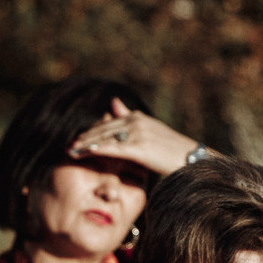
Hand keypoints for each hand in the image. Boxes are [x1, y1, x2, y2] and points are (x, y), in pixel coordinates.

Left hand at [67, 99, 202, 177]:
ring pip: (104, 137)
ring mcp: (137, 133)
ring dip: (85, 144)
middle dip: (84, 137)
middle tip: (68, 145)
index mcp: (138, 118)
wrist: (194, 160)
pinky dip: (95, 149)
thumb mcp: (150, 131)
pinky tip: (84, 152)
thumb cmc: (172, 151)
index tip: (77, 139)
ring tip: (71, 150)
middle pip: (103, 129)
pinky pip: (112, 148)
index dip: (91, 131)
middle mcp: (136, 122)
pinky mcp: (139, 147)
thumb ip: (129, 118)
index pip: (108, 123)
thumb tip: (113, 102)